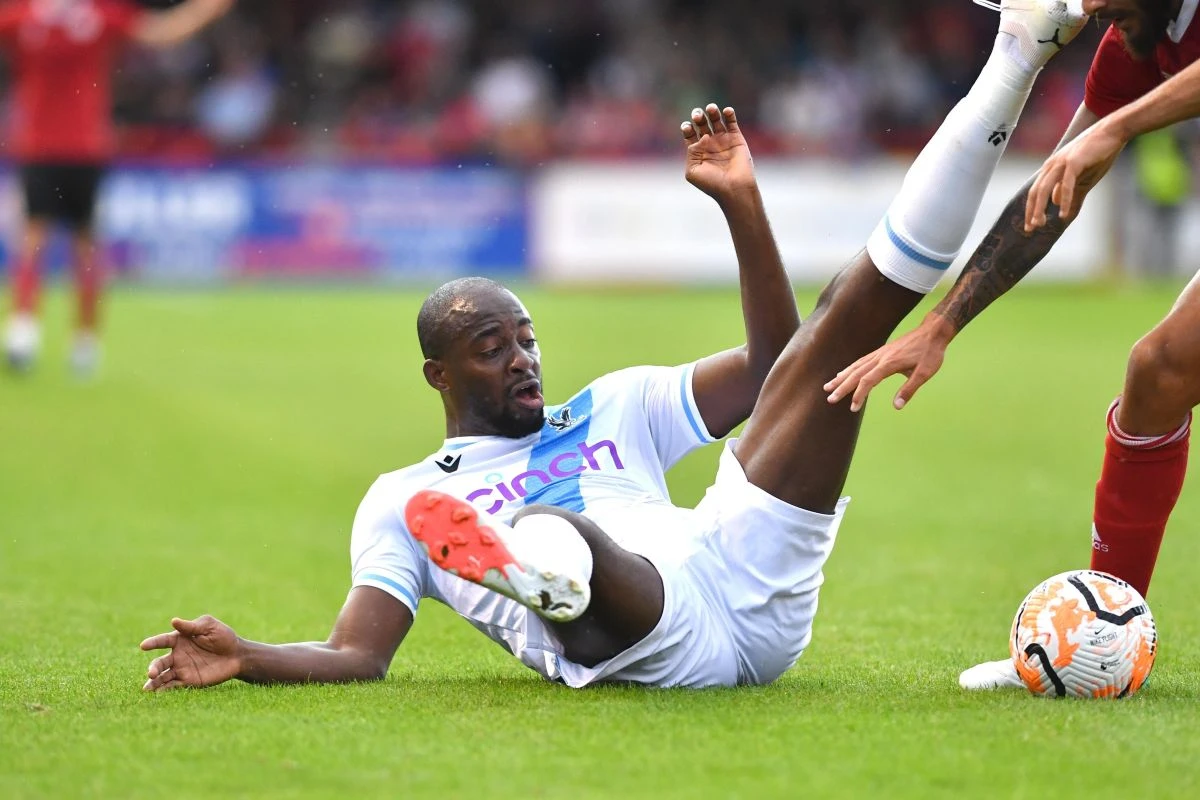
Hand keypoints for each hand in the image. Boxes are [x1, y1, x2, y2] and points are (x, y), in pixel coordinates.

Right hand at [140, 615, 242, 690]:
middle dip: (154, 668)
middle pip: (160, 662)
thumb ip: (192, 626)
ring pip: (163, 676)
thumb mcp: (210, 627)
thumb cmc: (223, 637)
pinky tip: (158, 693)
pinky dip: (165, 690)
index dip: (153, 642)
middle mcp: (177, 655)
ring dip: (154, 682)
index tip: (143, 645)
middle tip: (151, 673)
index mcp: (180, 639)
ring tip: (147, 688)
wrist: (237, 655)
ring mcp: (181, 669)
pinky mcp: (188, 681)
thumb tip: (173, 621)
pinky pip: (174, 686)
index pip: (163, 641)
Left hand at [681, 104, 755, 201]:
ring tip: (711, 108)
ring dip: (712, 111)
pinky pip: (732, 122)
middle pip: (702, 124)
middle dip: (698, 117)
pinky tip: (726, 111)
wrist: (734, 188)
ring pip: (716, 120)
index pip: (690, 134)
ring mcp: (723, 140)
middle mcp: (710, 144)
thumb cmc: (712, 183)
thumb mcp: (693, 171)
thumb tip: (703, 136)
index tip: (688, 127)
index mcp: (698, 152)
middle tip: (698, 116)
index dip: (687, 127)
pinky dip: (729, 114)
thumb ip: (692, 152)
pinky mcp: (737, 139)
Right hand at [823, 314, 955, 411]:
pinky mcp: (881, 352)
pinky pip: (860, 361)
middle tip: (829, 399)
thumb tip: (897, 406)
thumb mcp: (925, 373)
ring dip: (841, 377)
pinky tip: (843, 374)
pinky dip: (849, 369)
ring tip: (828, 386)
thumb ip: (910, 389)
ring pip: (855, 366)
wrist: (933, 332)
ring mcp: (879, 353)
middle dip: (842, 387)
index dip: (859, 395)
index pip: (868, 381)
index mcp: (889, 363)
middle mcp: (880, 357)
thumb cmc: (931, 352)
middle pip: (856, 373)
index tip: (853, 408)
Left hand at [1025, 122, 1123, 231]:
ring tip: (1040, 224)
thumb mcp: (1081, 178)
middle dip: (1031, 211)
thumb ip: (1069, 193)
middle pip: (1036, 192)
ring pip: (1045, 189)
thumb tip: (1059, 207)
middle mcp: (1052, 166)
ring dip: (1040, 208)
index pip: (1036, 192)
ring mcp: (1061, 163)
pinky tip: (1062, 213)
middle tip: (1030, 229)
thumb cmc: (1097, 155)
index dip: (1031, 209)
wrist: (1112, 133)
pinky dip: (1063, 200)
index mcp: (1051, 169)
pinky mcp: (1074, 162)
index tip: (1030, 226)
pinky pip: (1065, 184)